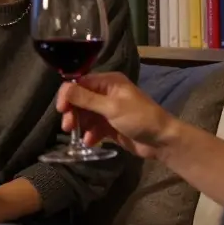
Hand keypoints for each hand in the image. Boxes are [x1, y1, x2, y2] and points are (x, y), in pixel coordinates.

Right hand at [56, 71, 178, 158]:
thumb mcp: (112, 107)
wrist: (162, 141)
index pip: (80, 83)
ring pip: (85, 114)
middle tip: (68, 126)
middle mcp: (107, 93)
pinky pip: (94, 127)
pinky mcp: (110, 126)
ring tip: (77, 136)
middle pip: (80, 99)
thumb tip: (64, 88)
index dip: (68, 95)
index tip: (61, 109)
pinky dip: (90, 134)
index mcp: (108, 82)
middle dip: (73, 112)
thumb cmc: (139, 118)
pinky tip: (91, 141)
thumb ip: (86, 99)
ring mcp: (108, 110)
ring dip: (80, 124)